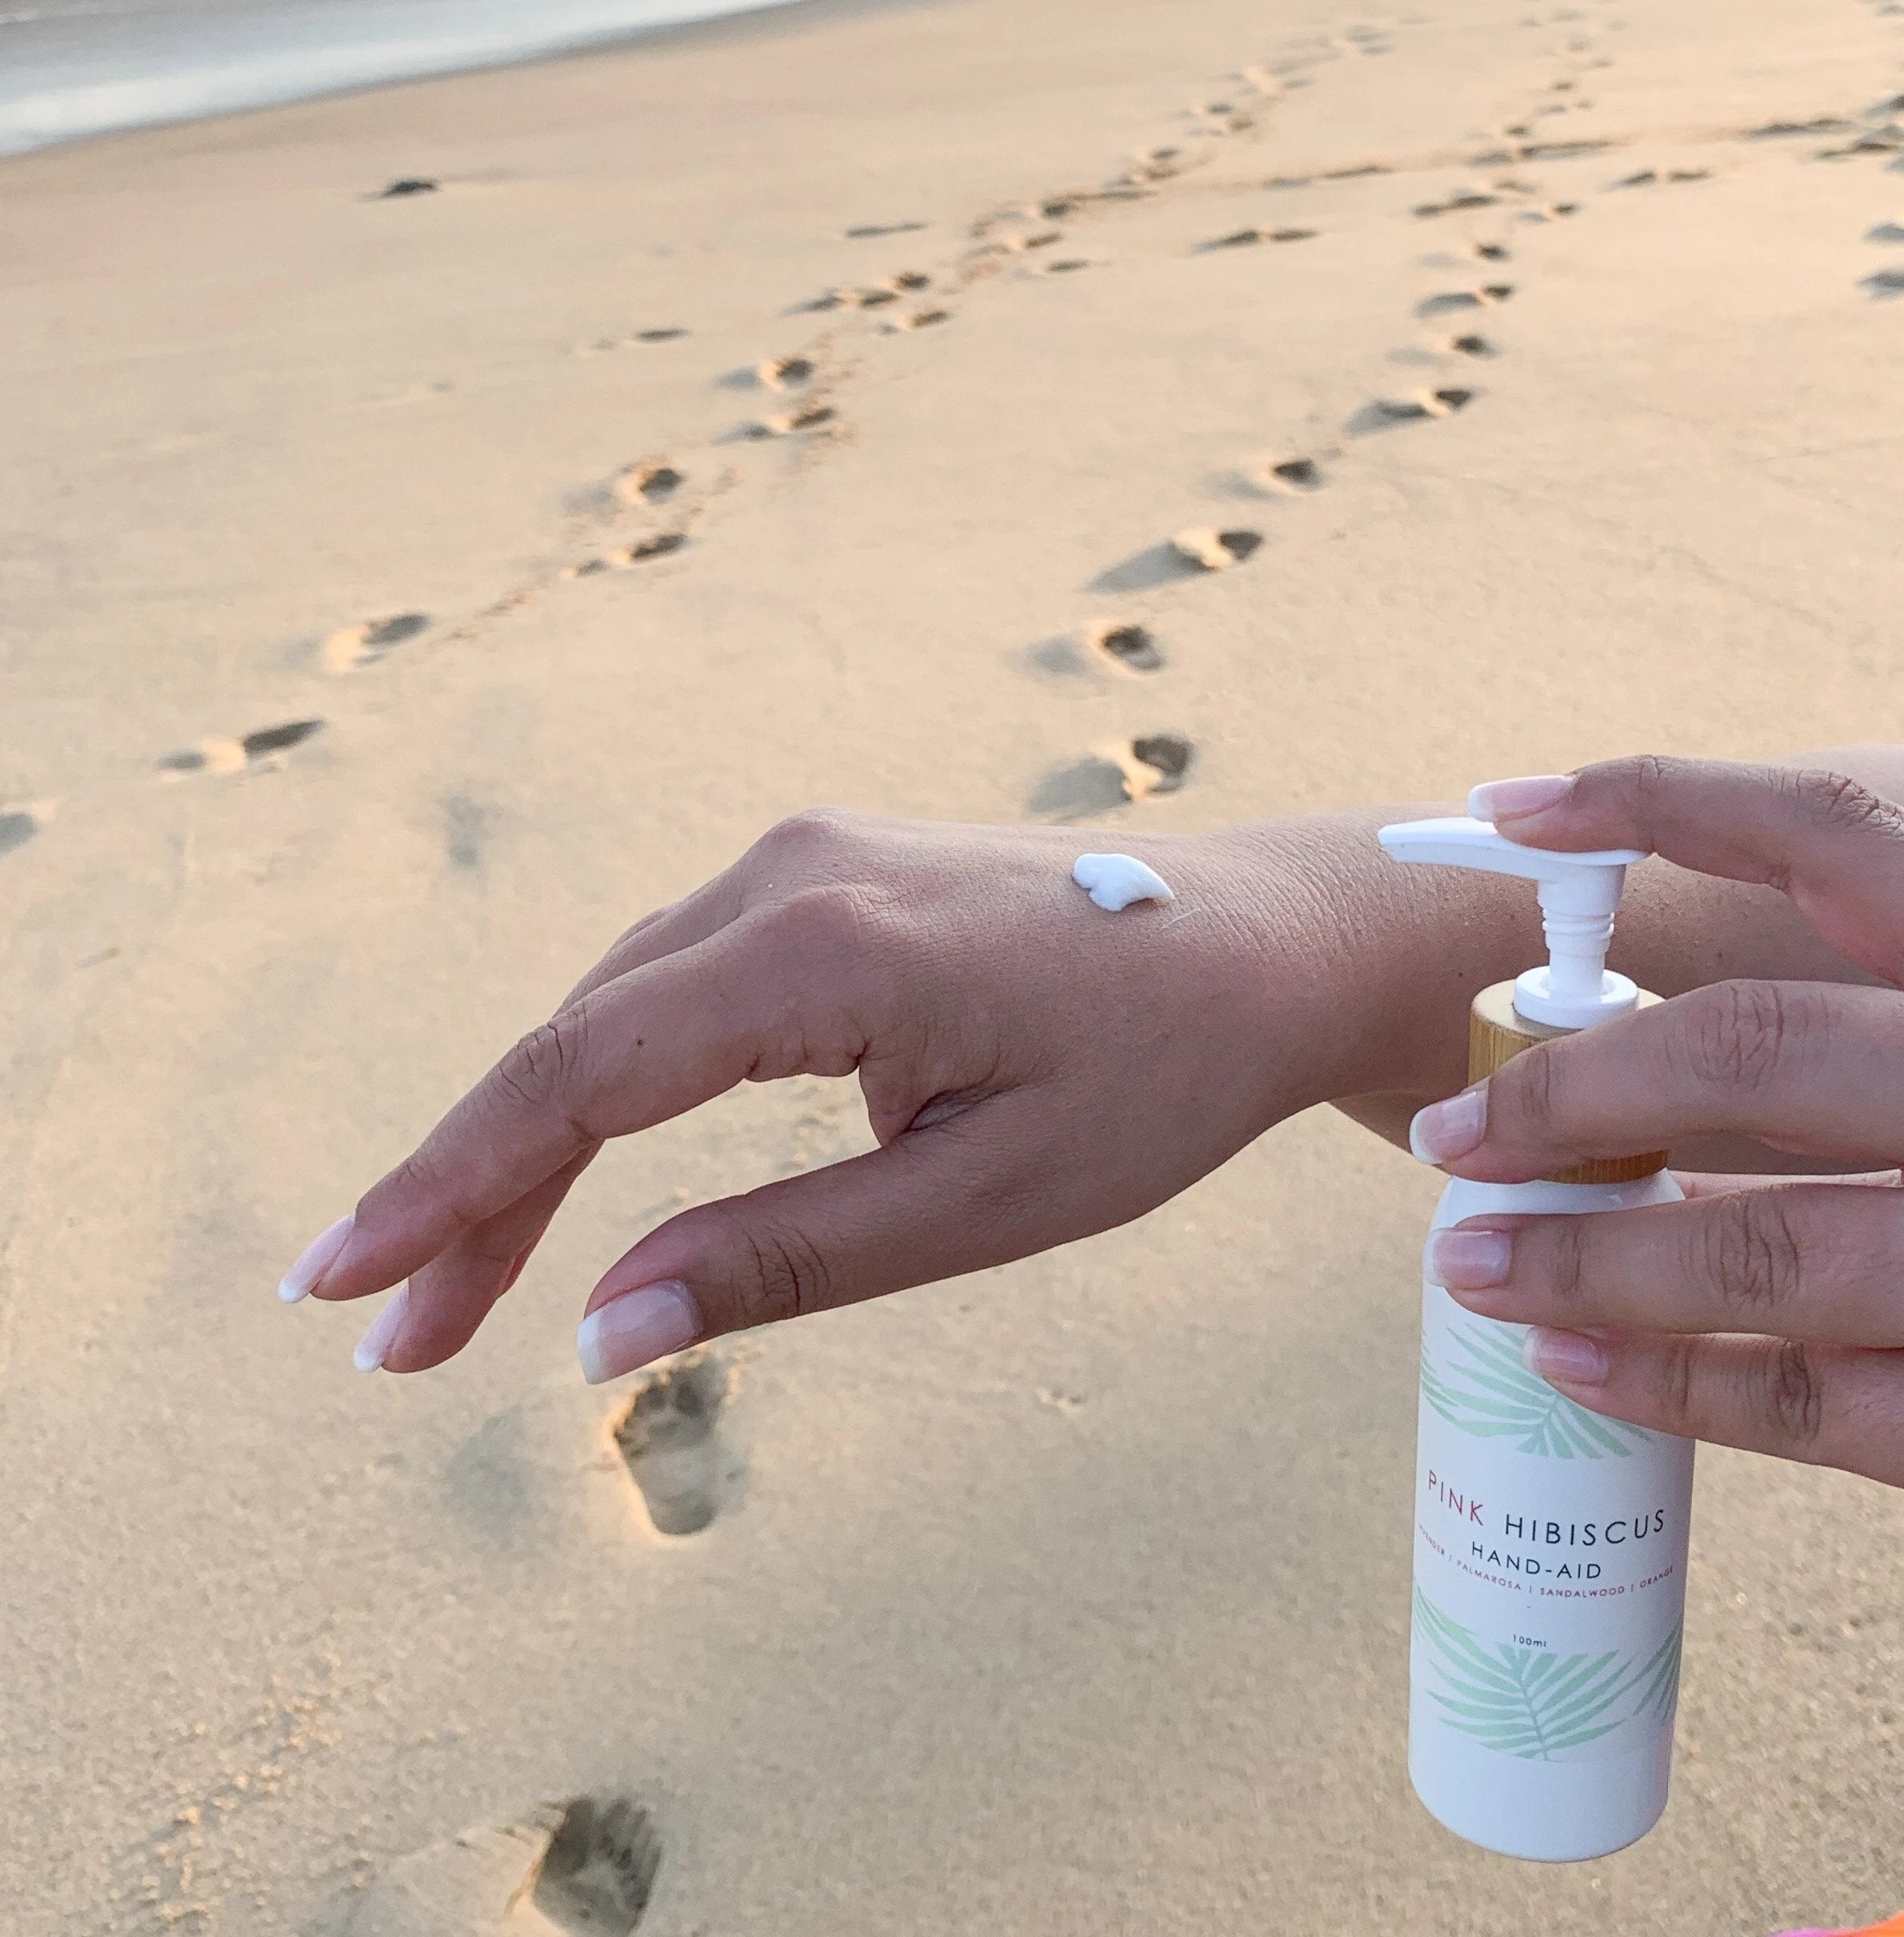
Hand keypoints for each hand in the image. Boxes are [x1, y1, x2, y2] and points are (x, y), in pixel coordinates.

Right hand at [280, 809, 1489, 1380]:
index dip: (451, 1184)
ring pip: (619, 1006)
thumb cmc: (1163, 1076)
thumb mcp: (985, 1200)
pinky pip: (682, 976)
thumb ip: (787, 1261)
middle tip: (393, 1337)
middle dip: (478, 1187)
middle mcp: (794, 872)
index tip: (343, 1286)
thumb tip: (597, 1335)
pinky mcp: (833, 870)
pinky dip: (617, 1074)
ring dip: (537, 1135)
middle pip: (580, 1040)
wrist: (1271, 941)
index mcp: (827, 951)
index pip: (582, 1075)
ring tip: (464, 1279)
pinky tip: (583, 1166)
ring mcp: (811, 855)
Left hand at [1414, 758, 1903, 1756]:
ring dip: (1583, 1259)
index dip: (1668, 799)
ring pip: (1765, 1249)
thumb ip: (1874, 1061)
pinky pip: (1806, 1404)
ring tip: (1470, 1259)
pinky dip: (1665, 1386)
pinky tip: (1571, 1369)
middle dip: (1573, 1086)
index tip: (1512, 804)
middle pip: (1766, 1049)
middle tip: (1452, 1130)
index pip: (1847, 839)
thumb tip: (1610, 1060)